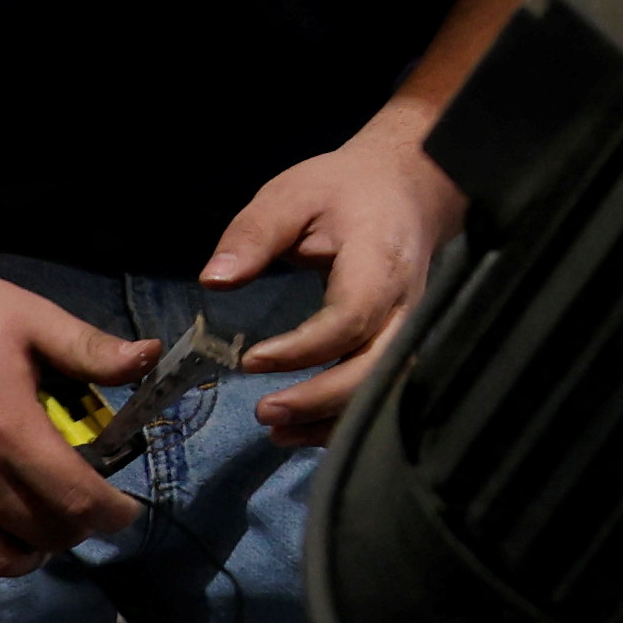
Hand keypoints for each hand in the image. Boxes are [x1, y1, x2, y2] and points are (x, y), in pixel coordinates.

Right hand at [0, 250, 154, 575]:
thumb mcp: (28, 317)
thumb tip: (151, 359)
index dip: (113, 514)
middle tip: (83, 501)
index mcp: (7, 431)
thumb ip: (90, 350)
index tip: (124, 507)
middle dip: (78, 526)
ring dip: (33, 543)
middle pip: (44, 536)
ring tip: (41, 513)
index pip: (77, 503)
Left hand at [206, 112, 464, 443]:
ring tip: (277, 432)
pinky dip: (341, 419)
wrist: (407, 190)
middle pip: (374, 368)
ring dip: (331, 420)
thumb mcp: (292, 195)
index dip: (303, 349)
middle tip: (265, 412)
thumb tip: (213, 281)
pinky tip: (301, 432)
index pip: (350, 317)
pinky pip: (380, 392)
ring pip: (382, 391)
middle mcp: (405, 305)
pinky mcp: (401, 345)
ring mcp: (409, 330)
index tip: (250, 360)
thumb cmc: (345, 191)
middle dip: (321, 399)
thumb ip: (253, 235)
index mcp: (380, 262)